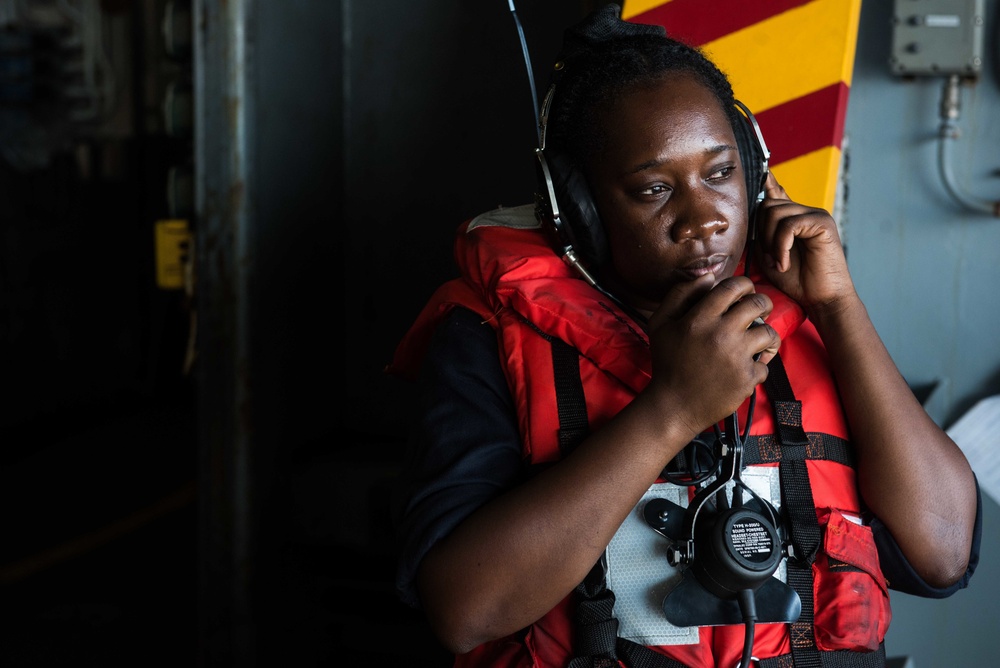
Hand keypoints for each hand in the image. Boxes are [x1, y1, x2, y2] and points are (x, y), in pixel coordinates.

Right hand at [644, 273, 779, 433]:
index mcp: (700, 318)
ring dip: (767, 335)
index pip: (734, 287)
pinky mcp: (747, 378)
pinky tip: (745, 369)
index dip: (744, 285)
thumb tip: (708, 276)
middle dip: (762, 303)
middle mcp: (721, 334)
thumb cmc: (667, 362)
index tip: (744, 292)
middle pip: (759, 304)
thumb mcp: (660, 323)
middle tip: (759, 311)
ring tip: (760, 341)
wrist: (673, 406)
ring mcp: (737, 357)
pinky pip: (765, 365)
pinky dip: (758, 367)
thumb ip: (680, 294)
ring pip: (770, 333)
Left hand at [753, 173, 855, 311]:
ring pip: (775, 212)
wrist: (821, 299)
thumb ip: (761, 234)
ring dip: (770, 242)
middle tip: (771, 257)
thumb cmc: (796, 280)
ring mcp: (815, 214)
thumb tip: (752, 214)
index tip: (760, 170)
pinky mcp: (822, 223)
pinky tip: (785, 263)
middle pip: (767, 204)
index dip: (767, 181)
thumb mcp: (769, 254)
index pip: (777, 192)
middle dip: (761, 232)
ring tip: (779, 262)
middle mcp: (805, 211)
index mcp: (793, 217)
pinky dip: (781, 246)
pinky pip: (789, 225)